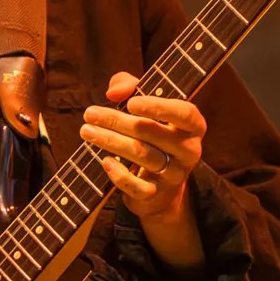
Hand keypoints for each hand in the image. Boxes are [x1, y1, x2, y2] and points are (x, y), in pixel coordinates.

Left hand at [81, 73, 206, 223]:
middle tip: (90, 113)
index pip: (183, 114)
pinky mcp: (157, 194)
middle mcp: (189, 150)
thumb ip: (131, 87)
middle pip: (152, 132)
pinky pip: (139, 186)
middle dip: (117, 121)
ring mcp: (175, 174)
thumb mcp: (146, 105)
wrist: (161, 186)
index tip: (131, 103)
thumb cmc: (152, 133)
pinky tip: (105, 161)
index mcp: (193, 125)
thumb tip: (114, 92)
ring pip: (142, 155)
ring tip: (87, 131)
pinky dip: (120, 175)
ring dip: (111, 141)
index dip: (158, 107)